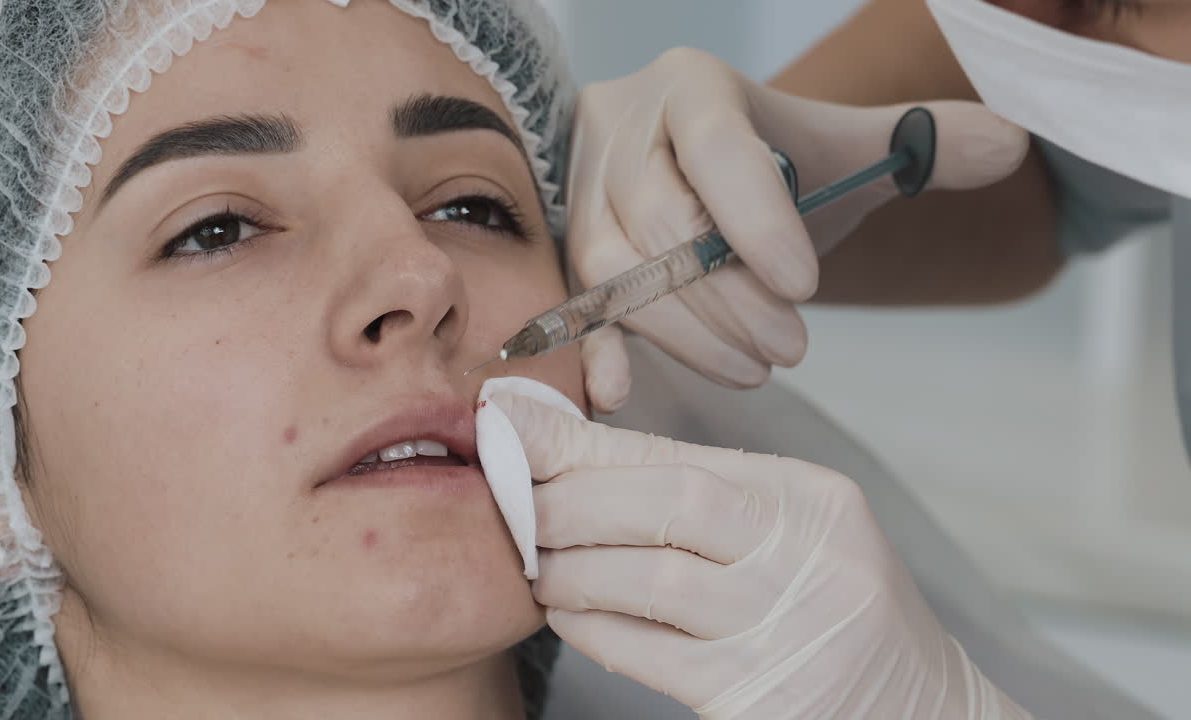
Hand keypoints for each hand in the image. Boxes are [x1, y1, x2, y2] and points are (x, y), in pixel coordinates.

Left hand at [492, 391, 1035, 719]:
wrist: (919, 710)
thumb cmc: (830, 610)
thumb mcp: (785, 533)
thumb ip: (694, 494)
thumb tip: (564, 450)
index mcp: (812, 500)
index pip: (681, 457)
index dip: (585, 444)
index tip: (514, 427)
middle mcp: (810, 557)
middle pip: (667, 503)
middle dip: (570, 498)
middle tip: (514, 501)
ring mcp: (789, 631)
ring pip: (650, 578)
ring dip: (570, 567)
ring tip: (537, 564)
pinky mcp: (760, 698)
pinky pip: (650, 653)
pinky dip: (592, 626)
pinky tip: (568, 613)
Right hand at [569, 47, 1028, 410]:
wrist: (689, 176)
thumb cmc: (769, 165)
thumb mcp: (837, 149)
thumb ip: (917, 145)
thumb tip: (1013, 141)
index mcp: (693, 90)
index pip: (717, 146)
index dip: (756, 218)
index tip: (805, 286)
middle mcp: (623, 130)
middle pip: (659, 217)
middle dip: (729, 295)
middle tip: (793, 349)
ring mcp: (584, 192)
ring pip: (614, 266)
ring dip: (685, 330)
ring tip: (755, 367)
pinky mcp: (565, 250)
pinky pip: (571, 299)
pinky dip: (594, 347)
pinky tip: (621, 394)